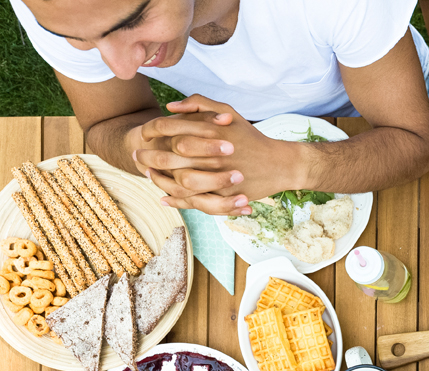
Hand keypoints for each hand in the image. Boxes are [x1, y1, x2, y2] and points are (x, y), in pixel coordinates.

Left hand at [134, 96, 295, 214]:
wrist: (280, 164)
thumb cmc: (251, 137)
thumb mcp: (228, 112)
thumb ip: (200, 103)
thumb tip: (170, 107)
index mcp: (211, 131)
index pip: (170, 130)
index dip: (151, 132)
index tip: (143, 136)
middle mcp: (213, 154)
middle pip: (170, 157)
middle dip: (150, 157)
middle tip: (138, 156)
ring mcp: (220, 176)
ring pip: (179, 182)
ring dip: (160, 180)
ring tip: (149, 175)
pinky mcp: (225, 195)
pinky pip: (195, 201)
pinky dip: (177, 201)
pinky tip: (164, 197)